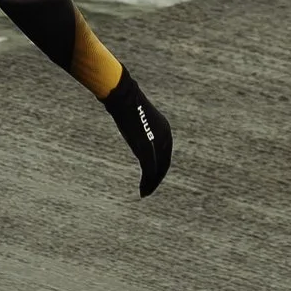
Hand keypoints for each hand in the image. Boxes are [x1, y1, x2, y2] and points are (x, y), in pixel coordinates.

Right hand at [104, 71, 172, 196]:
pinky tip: (143, 191)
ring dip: (152, 183)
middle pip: (163, 164)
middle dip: (156, 178)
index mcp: (165, 130)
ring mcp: (158, 144)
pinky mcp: (148, 150)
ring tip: (145, 193)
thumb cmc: (126, 104)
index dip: (159, 167)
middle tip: (148, 189)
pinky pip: (150, 171)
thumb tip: (131, 125)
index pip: (165, 154)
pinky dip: (147, 183)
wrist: (124, 98)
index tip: (152, 176)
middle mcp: (166, 138)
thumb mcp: (136, 117)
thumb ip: (138, 127)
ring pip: (158, 170)